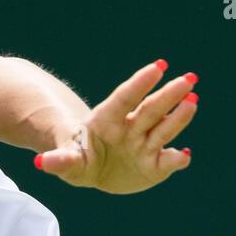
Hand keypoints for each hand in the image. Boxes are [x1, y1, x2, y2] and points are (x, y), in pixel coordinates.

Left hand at [34, 59, 196, 194]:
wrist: (94, 169)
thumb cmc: (78, 156)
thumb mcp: (67, 161)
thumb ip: (60, 160)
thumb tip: (42, 162)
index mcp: (107, 120)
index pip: (125, 98)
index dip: (140, 83)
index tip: (159, 66)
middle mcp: (131, 127)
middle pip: (151, 108)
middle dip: (169, 94)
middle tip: (189, 78)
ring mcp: (145, 144)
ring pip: (164, 128)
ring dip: (179, 117)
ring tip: (193, 101)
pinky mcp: (155, 164)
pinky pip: (168, 160)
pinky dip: (177, 159)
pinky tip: (185, 155)